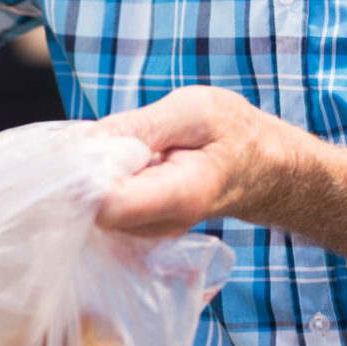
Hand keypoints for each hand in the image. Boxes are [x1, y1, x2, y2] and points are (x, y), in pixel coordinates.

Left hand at [95, 86, 308, 237]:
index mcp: (179, 196)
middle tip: (107, 140)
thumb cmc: (234, 134)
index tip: (86, 146)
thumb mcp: (196, 110)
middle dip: (84, 172)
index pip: (108, 204)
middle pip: (91, 209)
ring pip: (89, 211)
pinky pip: (97, 211)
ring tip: (123, 150)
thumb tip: (85, 141)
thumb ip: (142, 126)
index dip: (85, 174)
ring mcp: (145, 235)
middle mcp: (158, 227)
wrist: (262, 170)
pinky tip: (122, 166)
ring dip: (91, 176)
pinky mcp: (134, 234)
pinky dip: (99, 184)